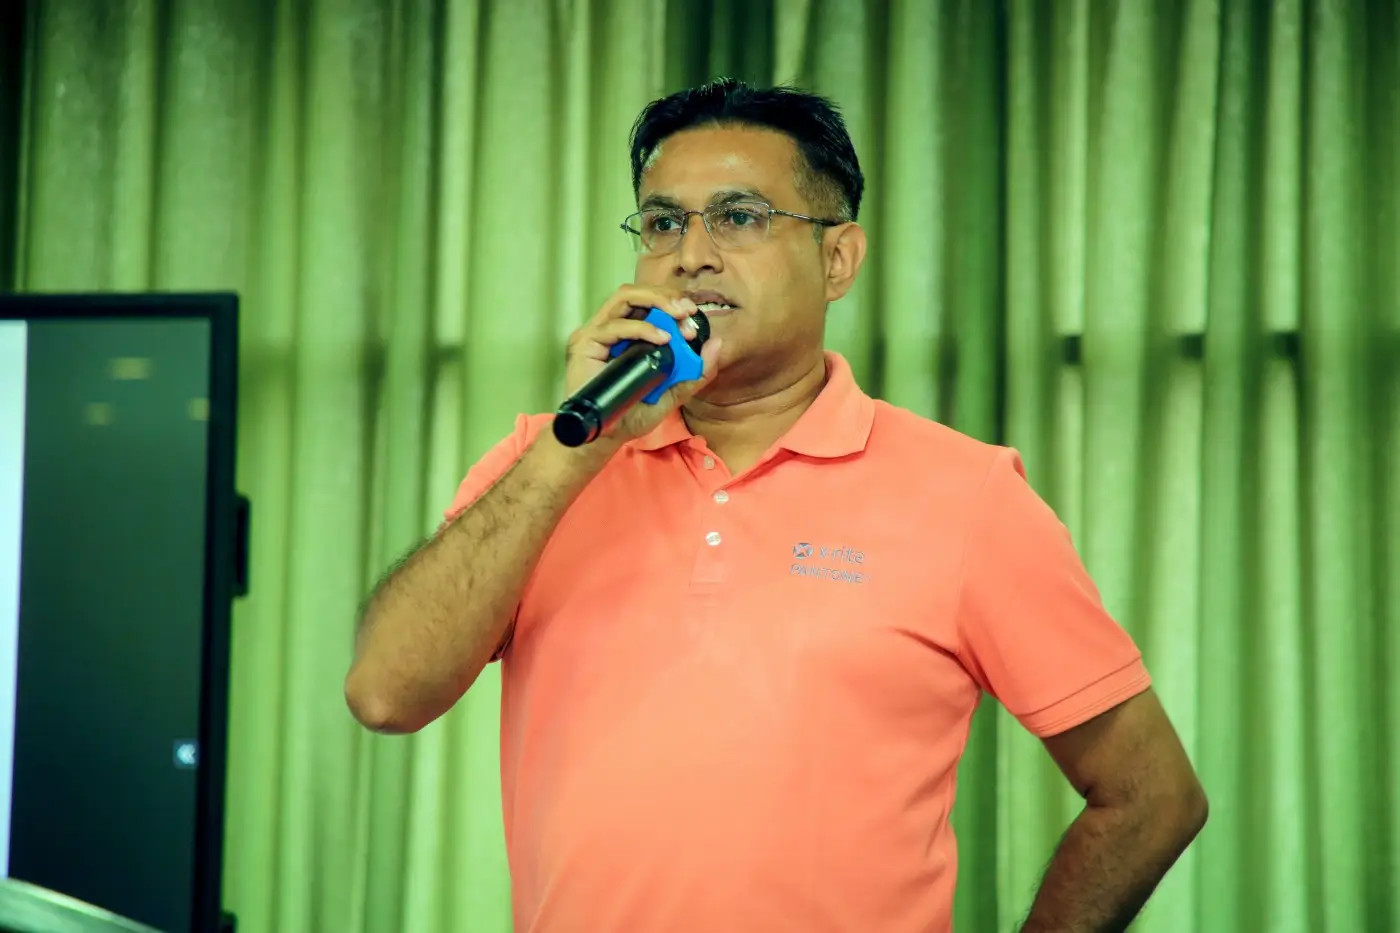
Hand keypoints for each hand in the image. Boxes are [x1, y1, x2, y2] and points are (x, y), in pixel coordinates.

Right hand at [562, 285, 724, 442]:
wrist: (602, 438)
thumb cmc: (630, 415)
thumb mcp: (671, 395)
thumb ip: (694, 374)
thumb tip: (716, 344)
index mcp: (628, 335)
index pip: (650, 303)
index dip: (673, 303)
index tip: (694, 317)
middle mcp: (611, 329)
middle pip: (637, 293)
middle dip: (667, 296)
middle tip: (688, 310)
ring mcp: (596, 333)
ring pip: (624, 297)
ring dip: (656, 301)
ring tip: (678, 317)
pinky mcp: (584, 343)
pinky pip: (614, 326)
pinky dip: (641, 329)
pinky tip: (662, 340)